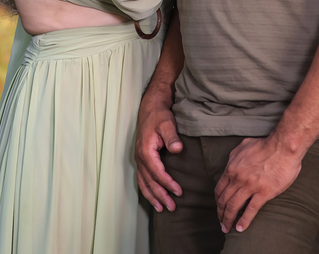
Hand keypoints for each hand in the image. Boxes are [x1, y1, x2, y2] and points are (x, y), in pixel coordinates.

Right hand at [134, 90, 184, 211]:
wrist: (150, 109)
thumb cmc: (160, 116)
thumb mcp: (167, 124)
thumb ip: (172, 137)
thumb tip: (177, 149)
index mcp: (146, 150)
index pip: (157, 172)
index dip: (167, 183)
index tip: (179, 192)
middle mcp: (140, 157)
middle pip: (149, 181)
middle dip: (160, 195)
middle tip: (172, 207)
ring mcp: (139, 159)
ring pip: (143, 182)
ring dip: (152, 196)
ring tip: (162, 208)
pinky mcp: (141, 160)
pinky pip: (141, 179)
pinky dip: (147, 190)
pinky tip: (153, 199)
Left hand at [214, 136, 302, 233]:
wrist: (283, 147)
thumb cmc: (265, 145)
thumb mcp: (243, 146)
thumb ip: (234, 157)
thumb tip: (230, 165)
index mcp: (232, 168)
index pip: (220, 189)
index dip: (217, 201)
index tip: (219, 208)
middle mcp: (238, 178)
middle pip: (224, 200)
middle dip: (220, 213)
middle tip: (221, 222)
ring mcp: (250, 186)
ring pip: (234, 207)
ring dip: (228, 219)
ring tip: (227, 228)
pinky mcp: (264, 192)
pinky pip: (251, 210)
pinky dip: (244, 221)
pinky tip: (240, 228)